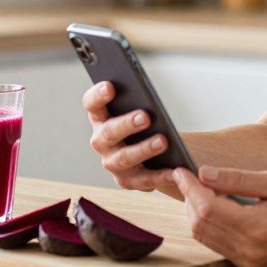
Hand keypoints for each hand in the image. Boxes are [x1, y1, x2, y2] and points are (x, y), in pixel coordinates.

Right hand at [81, 81, 181, 198]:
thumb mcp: (141, 110)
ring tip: (163, 141)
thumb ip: (140, 102)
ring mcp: (111, 162)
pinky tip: (174, 170)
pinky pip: (143, 179)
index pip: (92, 104)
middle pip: (108, 132)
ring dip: (143, 150)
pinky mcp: (127, 180)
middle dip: (126, 124)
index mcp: (100, 117)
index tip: (110, 86)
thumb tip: (152, 101)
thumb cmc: (145, 124)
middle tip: (145, 117)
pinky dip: (160, 175)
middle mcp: (101, 140)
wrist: (152, 153)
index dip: (98, 95)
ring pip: (124, 158)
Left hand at [170, 165, 266, 266]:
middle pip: (200, 223)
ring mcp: (247, 259)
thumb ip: (237, 178)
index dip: (190, 188)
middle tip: (187, 177)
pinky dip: (207, 224)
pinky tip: (213, 206)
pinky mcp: (247, 263)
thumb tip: (203, 173)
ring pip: (204, 235)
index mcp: (256, 226)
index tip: (181, 171)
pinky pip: (215, 243)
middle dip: (189, 198)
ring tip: (199, 189)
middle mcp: (248, 248)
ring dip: (195, 211)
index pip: (207, 207)